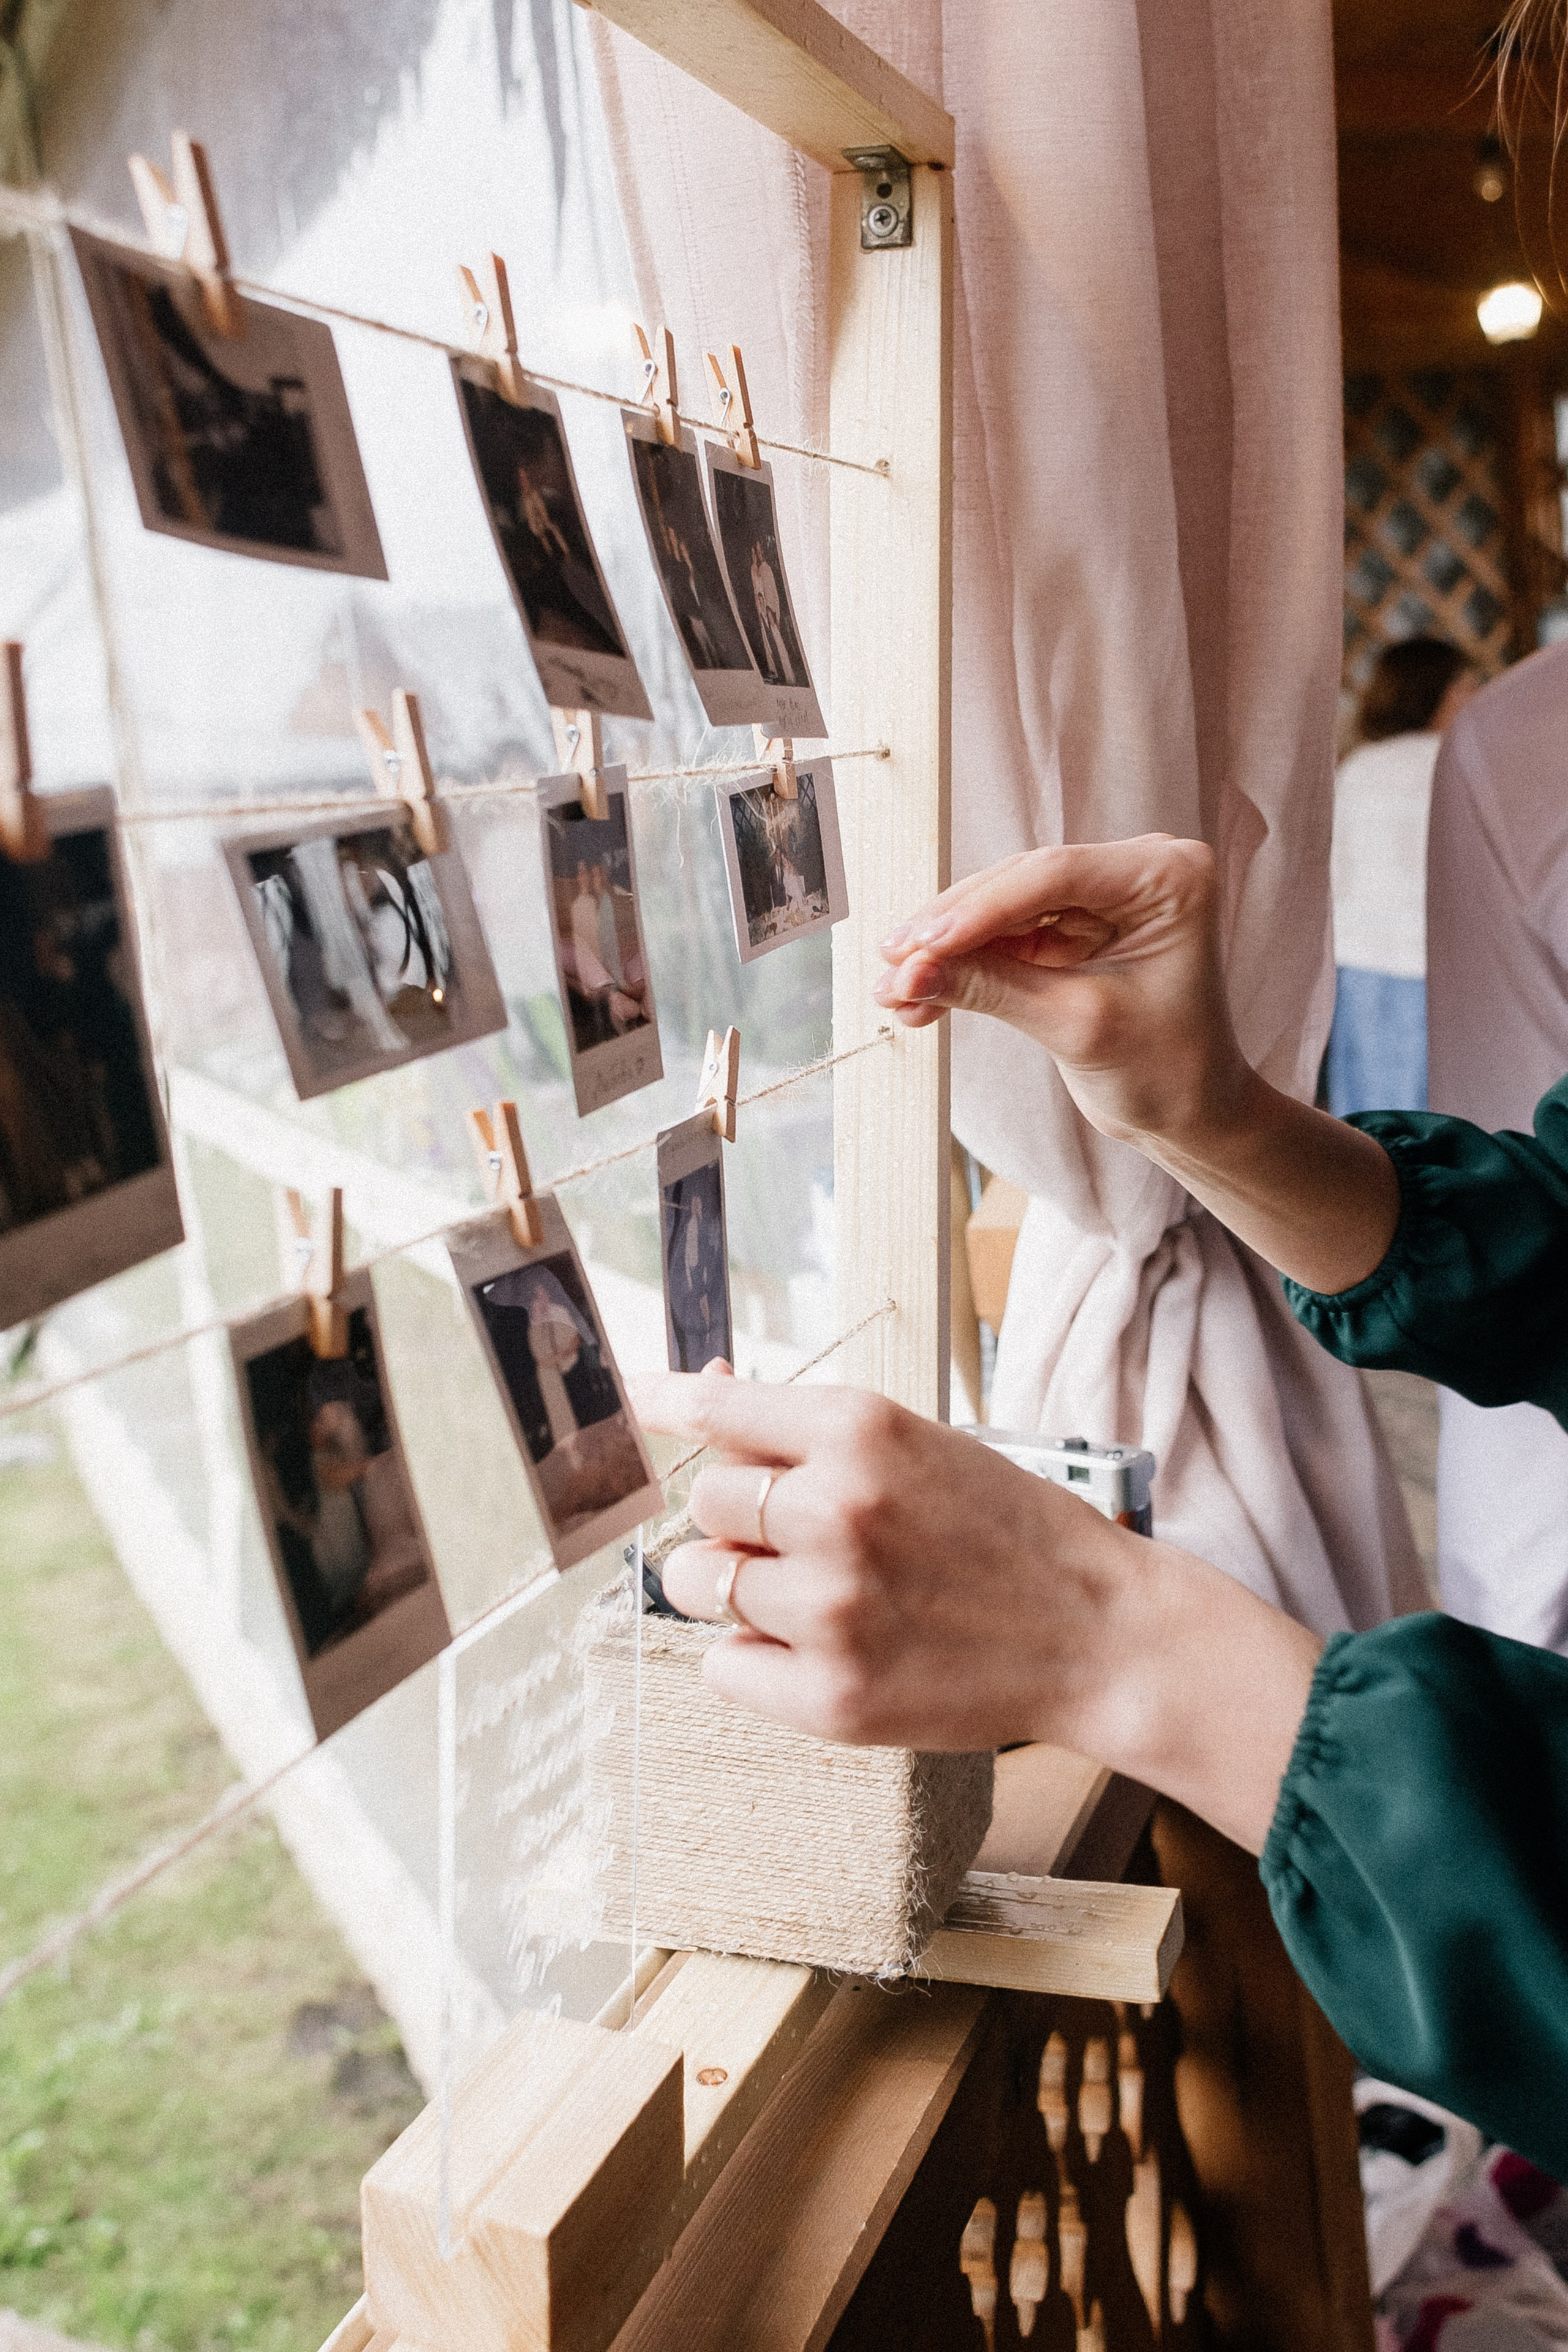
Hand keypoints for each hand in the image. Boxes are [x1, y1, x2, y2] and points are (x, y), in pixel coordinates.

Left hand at [634, 1366, 1136, 1752]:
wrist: (1098, 1633)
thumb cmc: (1006, 1530)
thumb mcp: (918, 1443)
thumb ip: (808, 1431)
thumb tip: (697, 1394)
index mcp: (859, 1430)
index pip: (713, 1412)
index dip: (666, 1406)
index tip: (639, 1402)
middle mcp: (835, 1511)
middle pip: (700, 1504)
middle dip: (734, 1519)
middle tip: (796, 1538)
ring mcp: (830, 1609)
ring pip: (698, 1584)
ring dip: (735, 1588)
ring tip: (810, 1595)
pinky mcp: (830, 1698)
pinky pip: (724, 1667)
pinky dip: (755, 1659)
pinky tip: (823, 1649)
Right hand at [871, 833, 1400, 1291]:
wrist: (1190, 1115)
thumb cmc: (1168, 1071)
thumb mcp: (1078, 1026)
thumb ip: (994, 988)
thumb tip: (912, 970)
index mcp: (1167, 876)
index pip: (1053, 876)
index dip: (978, 909)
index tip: (919, 945)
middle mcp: (1133, 873)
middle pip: (1018, 886)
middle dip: (951, 933)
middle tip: (892, 966)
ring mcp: (1098, 900)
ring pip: (1000, 913)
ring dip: (944, 954)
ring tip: (893, 990)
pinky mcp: (1069, 931)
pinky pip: (1002, 941)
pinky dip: (961, 969)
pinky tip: (917, 998)